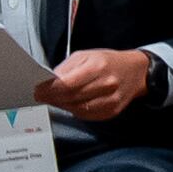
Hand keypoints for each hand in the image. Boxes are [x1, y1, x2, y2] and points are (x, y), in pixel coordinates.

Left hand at [37, 47, 155, 123]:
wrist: (135, 72)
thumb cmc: (107, 62)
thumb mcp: (85, 55)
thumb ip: (66, 68)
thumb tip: (48, 81)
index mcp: (98, 67)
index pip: (67, 84)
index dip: (49, 89)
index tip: (37, 90)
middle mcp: (106, 85)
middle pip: (71, 98)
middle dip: (52, 97)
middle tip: (40, 96)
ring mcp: (110, 100)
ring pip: (77, 109)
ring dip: (61, 105)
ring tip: (52, 99)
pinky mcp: (111, 112)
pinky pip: (86, 115)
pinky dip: (74, 110)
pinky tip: (68, 104)